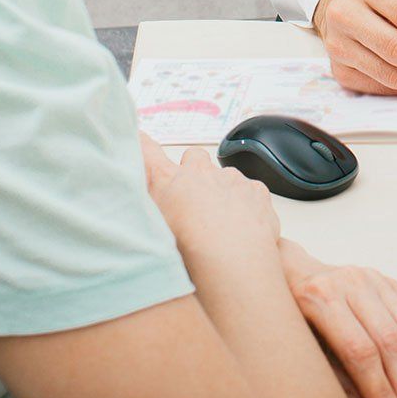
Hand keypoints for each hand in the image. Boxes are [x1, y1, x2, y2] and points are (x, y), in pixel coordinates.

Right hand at [140, 134, 280, 253]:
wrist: (231, 259)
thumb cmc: (189, 250)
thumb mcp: (152, 227)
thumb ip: (146, 202)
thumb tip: (141, 194)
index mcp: (170, 180)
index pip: (148, 152)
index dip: (143, 144)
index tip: (140, 138)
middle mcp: (201, 173)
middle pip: (194, 157)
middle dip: (193, 172)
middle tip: (192, 200)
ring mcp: (232, 179)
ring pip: (224, 176)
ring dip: (221, 192)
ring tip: (220, 223)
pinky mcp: (256, 191)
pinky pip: (250, 190)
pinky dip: (247, 204)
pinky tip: (242, 227)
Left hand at [280, 240, 396, 397]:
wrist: (289, 271)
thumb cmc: (287, 316)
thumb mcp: (296, 344)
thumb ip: (330, 372)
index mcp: (321, 298)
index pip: (361, 354)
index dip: (383, 396)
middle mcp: (352, 284)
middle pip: (392, 345)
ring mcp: (376, 281)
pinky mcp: (392, 285)